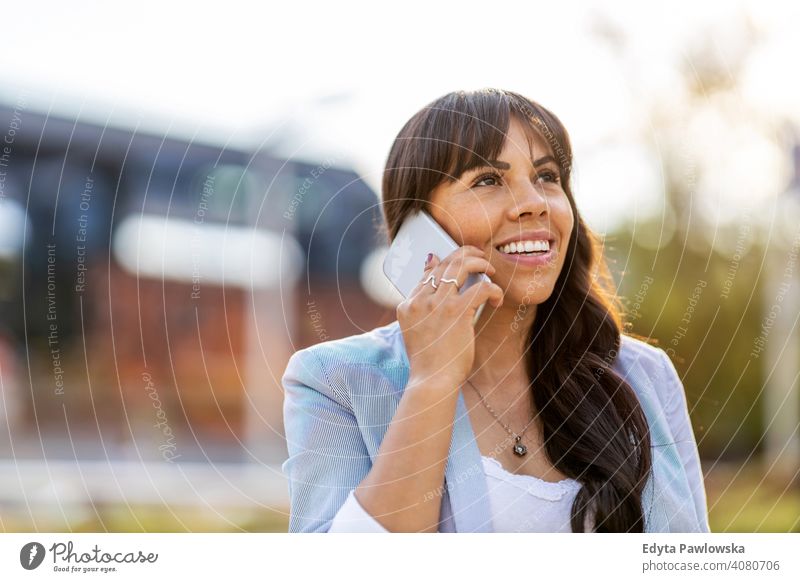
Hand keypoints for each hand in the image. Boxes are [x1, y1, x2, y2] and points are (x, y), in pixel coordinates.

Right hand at [396, 246, 503, 388]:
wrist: (432, 380)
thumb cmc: (429, 360)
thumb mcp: (417, 331)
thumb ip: (423, 307)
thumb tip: (433, 277)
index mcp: (407, 305)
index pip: (428, 272)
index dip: (446, 261)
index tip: (460, 261)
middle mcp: (420, 300)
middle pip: (445, 262)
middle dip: (465, 253)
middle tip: (479, 257)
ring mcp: (438, 304)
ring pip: (462, 266)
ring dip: (480, 262)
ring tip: (490, 269)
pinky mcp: (457, 312)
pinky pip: (481, 288)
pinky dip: (493, 289)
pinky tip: (497, 298)